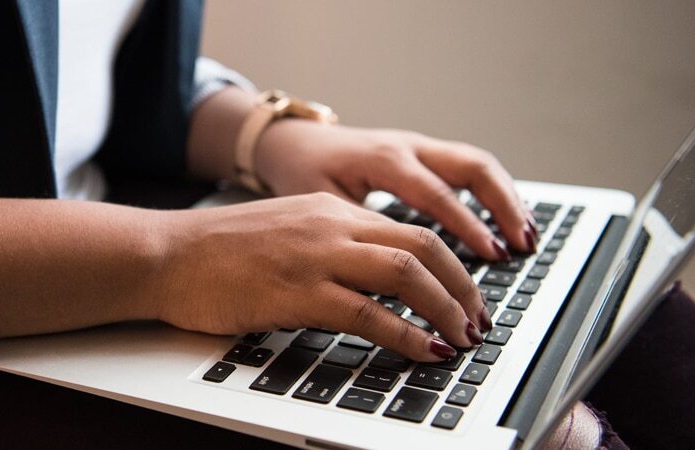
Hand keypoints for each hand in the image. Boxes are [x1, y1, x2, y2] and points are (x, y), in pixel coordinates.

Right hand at [153, 193, 491, 361]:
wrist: (166, 255)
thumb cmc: (215, 251)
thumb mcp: (284, 232)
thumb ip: (329, 246)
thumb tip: (371, 281)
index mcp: (329, 210)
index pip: (411, 230)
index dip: (452, 265)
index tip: (466, 295)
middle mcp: (330, 225)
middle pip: (423, 246)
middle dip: (463, 287)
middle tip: (478, 320)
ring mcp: (315, 257)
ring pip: (406, 274)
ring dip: (446, 309)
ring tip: (462, 338)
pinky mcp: (296, 292)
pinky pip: (369, 314)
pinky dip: (407, 335)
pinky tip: (425, 351)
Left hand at [254, 121, 536, 259]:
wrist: (291, 142)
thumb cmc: (301, 174)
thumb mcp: (321, 205)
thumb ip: (359, 232)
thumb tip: (394, 273)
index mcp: (382, 160)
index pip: (437, 194)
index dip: (467, 226)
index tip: (492, 254)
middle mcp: (407, 147)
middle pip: (472, 167)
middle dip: (503, 206)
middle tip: (523, 245)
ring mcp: (418, 147)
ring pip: (477, 164)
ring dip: (506, 199)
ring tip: (527, 237)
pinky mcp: (423, 153)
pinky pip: (467, 168)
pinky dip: (493, 193)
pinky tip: (507, 222)